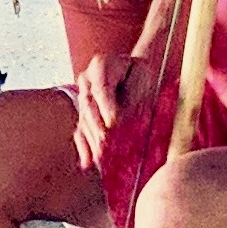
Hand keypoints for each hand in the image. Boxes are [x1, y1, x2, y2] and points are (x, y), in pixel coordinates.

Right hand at [72, 50, 154, 172]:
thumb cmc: (145, 77)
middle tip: (106, 145)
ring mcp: (83, 97)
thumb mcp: (142, 82)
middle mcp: (87, 79)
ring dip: (93, 140)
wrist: (141, 74)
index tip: (113, 123)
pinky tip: (87, 163)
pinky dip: (85, 147)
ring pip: (84, 120)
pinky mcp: (85, 114)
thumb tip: (117, 124)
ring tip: (101, 158)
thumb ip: (131, 100)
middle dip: (98, 127)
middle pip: (88, 105)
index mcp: (102, 64)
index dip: (106, 106)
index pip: (101, 86)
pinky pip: (81, 131)